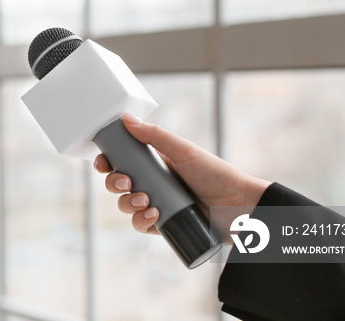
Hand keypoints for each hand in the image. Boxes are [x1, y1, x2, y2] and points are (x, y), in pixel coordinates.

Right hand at [94, 113, 270, 237]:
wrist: (241, 207)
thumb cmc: (216, 174)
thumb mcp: (184, 151)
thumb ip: (155, 135)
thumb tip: (126, 118)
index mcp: (156, 162)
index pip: (123, 161)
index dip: (109, 162)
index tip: (104, 163)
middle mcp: (154, 183)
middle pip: (120, 184)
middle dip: (116, 184)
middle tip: (128, 183)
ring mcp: (159, 204)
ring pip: (128, 206)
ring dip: (128, 204)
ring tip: (145, 201)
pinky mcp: (165, 225)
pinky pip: (142, 225)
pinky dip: (142, 221)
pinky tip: (154, 216)